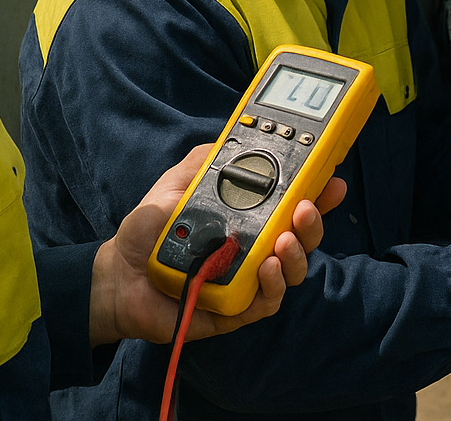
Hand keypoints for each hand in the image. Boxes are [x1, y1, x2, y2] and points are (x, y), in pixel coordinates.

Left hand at [87, 144, 346, 344]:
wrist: (118, 274)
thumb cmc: (150, 229)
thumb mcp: (178, 183)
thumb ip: (208, 161)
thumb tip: (239, 138)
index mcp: (249, 217)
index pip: (293, 204)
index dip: (318, 193)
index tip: (332, 180)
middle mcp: (255, 248)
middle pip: (303, 238)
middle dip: (314, 222)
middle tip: (305, 209)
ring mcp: (248, 280)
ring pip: (292, 272)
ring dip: (297, 255)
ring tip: (285, 242)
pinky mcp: (235, 310)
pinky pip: (266, 302)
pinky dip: (272, 286)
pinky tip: (265, 268)